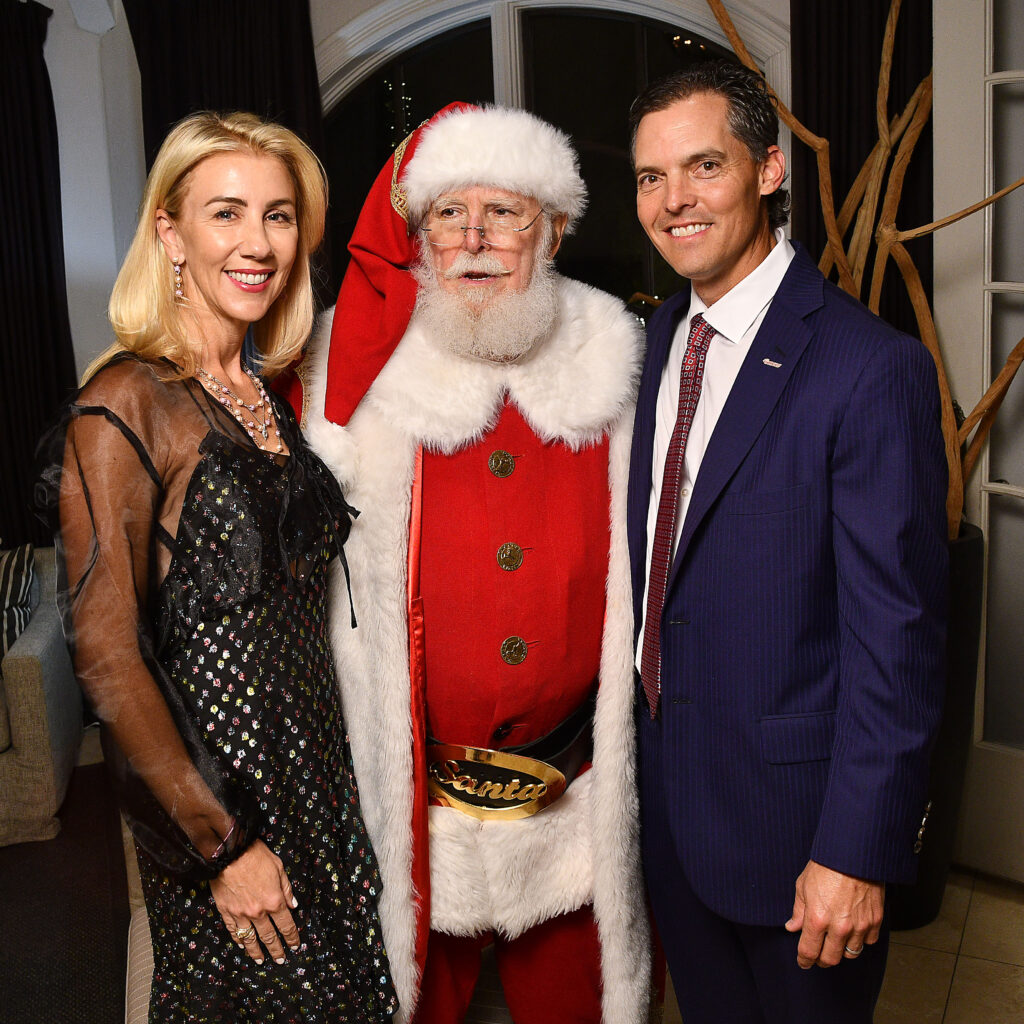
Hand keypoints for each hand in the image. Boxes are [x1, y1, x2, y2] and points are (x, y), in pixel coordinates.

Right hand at [210, 840, 300, 964]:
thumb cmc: (256, 856)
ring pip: (250, 938)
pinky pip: (233, 931)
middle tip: (280, 960)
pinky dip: (238, 940)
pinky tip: (242, 946)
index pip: (286, 925)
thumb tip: (293, 905)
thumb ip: (286, 889)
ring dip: (256, 952)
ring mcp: (241, 914)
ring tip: (260, 961)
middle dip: (276, 949)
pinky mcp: (226, 912)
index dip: (291, 937)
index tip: (294, 946)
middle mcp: (258, 912)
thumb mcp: (279, 868)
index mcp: (274, 901)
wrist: (229, 853)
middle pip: (269, 936)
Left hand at [784, 860, 883, 968]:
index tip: (803, 962)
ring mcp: (860, 925)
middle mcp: (839, 927)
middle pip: (830, 959)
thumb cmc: (826, 865)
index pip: (809, 951)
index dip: (804, 960)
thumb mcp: (803, 885)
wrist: (853, 853)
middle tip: (818, 955)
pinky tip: (853, 931)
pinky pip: (868, 942)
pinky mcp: (875, 921)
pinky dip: (860, 940)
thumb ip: (798, 910)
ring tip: (835, 942)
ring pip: (850, 954)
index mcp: (817, 919)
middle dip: (821, 960)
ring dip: (841, 951)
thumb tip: (792, 927)